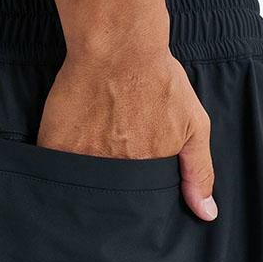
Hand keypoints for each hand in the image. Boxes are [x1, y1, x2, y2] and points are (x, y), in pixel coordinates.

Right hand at [37, 47, 217, 220]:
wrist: (118, 47)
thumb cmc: (158, 80)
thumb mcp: (194, 125)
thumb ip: (198, 171)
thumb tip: (207, 214)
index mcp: (145, 172)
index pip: (138, 203)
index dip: (136, 197)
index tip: (134, 180)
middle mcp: (114, 171)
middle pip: (108, 197)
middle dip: (111, 190)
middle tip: (113, 155)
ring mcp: (82, 159)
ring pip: (81, 185)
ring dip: (86, 176)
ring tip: (93, 147)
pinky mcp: (55, 144)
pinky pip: (54, 168)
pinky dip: (60, 166)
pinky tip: (70, 145)